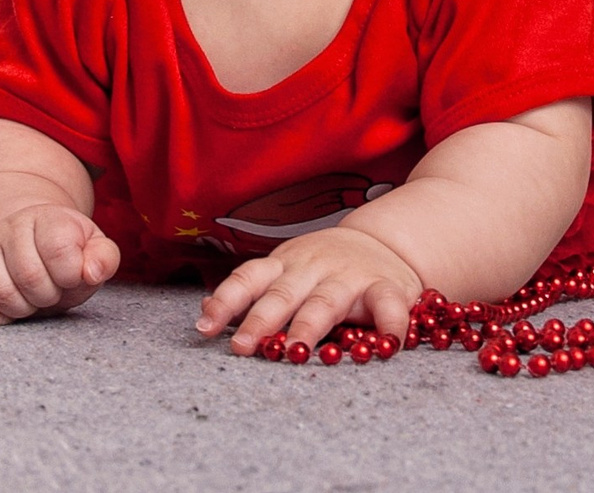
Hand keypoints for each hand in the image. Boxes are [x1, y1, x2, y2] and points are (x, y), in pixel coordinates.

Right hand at [0, 203, 118, 323]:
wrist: (27, 240)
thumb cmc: (65, 252)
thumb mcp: (93, 249)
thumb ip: (104, 258)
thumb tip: (91, 272)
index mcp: (47, 218)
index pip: (58, 250)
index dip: (70, 274)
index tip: (71, 275)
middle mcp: (9, 227)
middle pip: (29, 277)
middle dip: (48, 295)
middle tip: (51, 290)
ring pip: (0, 293)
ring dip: (23, 309)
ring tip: (31, 298)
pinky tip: (10, 307)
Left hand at [196, 225, 421, 353]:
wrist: (387, 242)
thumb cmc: (327, 267)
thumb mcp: (288, 271)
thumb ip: (254, 291)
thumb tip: (204, 311)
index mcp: (285, 265)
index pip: (249, 278)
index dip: (225, 301)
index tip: (204, 327)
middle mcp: (314, 267)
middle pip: (282, 295)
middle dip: (260, 321)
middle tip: (242, 347)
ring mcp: (350, 276)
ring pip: (326, 301)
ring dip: (308, 326)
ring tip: (295, 352)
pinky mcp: (387, 286)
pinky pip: (388, 305)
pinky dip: (388, 324)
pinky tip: (385, 345)